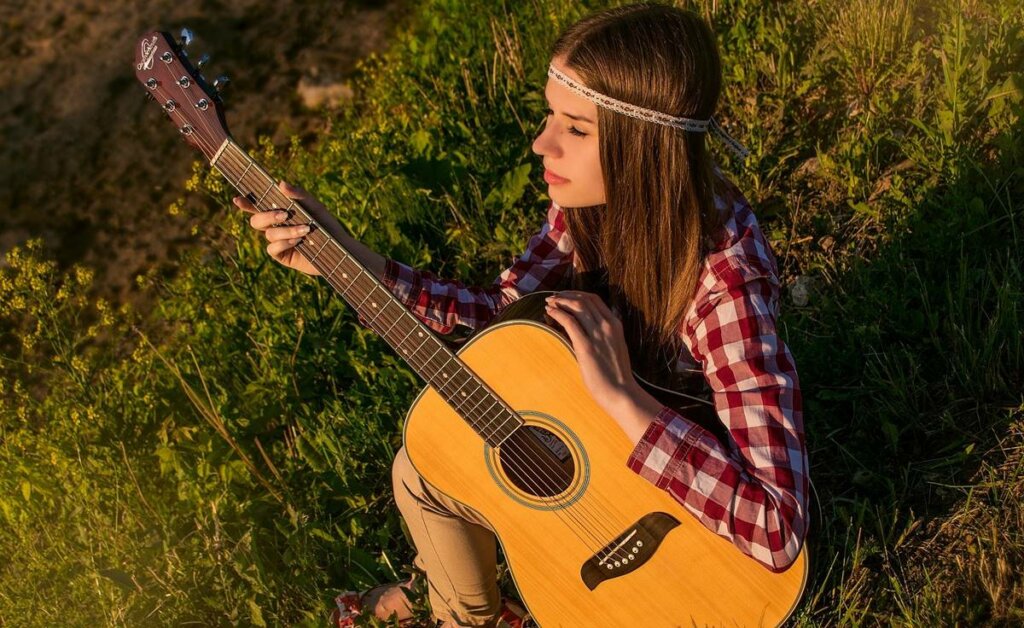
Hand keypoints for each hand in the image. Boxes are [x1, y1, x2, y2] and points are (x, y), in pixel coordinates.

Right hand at [233, 180, 348, 275]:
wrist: (339, 249)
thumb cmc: (327, 225)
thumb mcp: (315, 207)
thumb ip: (299, 195)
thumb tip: (280, 183)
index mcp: (280, 213)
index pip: (257, 206)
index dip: (246, 203)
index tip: (238, 199)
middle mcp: (275, 227)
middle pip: (256, 220)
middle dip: (267, 216)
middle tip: (284, 215)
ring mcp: (277, 242)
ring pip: (268, 234)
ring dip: (285, 230)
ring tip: (305, 230)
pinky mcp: (282, 256)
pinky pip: (272, 249)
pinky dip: (284, 243)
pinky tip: (298, 241)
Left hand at [543, 291, 641, 416]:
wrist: (622, 394)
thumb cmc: (616, 376)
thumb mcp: (615, 347)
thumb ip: (606, 335)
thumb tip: (590, 329)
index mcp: (615, 324)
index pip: (595, 300)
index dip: (577, 294)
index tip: (565, 296)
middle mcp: (608, 325)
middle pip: (584, 299)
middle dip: (566, 295)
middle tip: (553, 297)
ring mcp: (598, 335)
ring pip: (577, 306)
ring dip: (560, 301)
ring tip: (549, 303)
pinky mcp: (586, 346)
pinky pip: (570, 322)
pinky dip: (558, 313)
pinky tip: (550, 312)